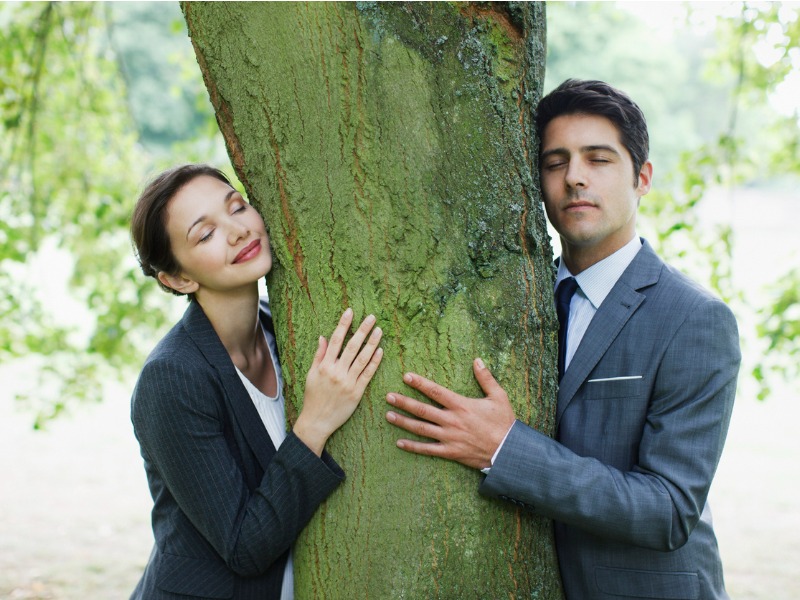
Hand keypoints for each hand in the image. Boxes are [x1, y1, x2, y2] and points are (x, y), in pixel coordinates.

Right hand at [294, 308, 383, 455]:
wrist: (317, 421)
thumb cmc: (313, 397)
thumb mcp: (311, 374)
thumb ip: (319, 355)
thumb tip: (323, 337)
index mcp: (324, 366)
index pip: (336, 340)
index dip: (344, 325)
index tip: (350, 312)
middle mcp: (336, 372)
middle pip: (352, 346)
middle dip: (363, 330)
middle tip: (371, 317)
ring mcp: (348, 382)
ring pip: (363, 358)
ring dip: (372, 343)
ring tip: (379, 331)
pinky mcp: (357, 392)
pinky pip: (368, 374)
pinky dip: (374, 362)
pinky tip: (380, 351)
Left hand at [385, 358, 515, 469]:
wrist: (508, 451)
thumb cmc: (504, 423)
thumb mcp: (499, 396)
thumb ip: (486, 378)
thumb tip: (477, 360)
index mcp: (461, 405)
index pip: (436, 391)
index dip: (420, 383)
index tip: (406, 376)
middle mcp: (452, 421)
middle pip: (422, 410)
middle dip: (404, 402)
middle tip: (388, 396)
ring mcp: (449, 437)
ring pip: (421, 429)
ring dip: (403, 422)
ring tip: (388, 415)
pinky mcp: (450, 452)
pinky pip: (428, 450)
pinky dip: (413, 446)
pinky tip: (399, 443)